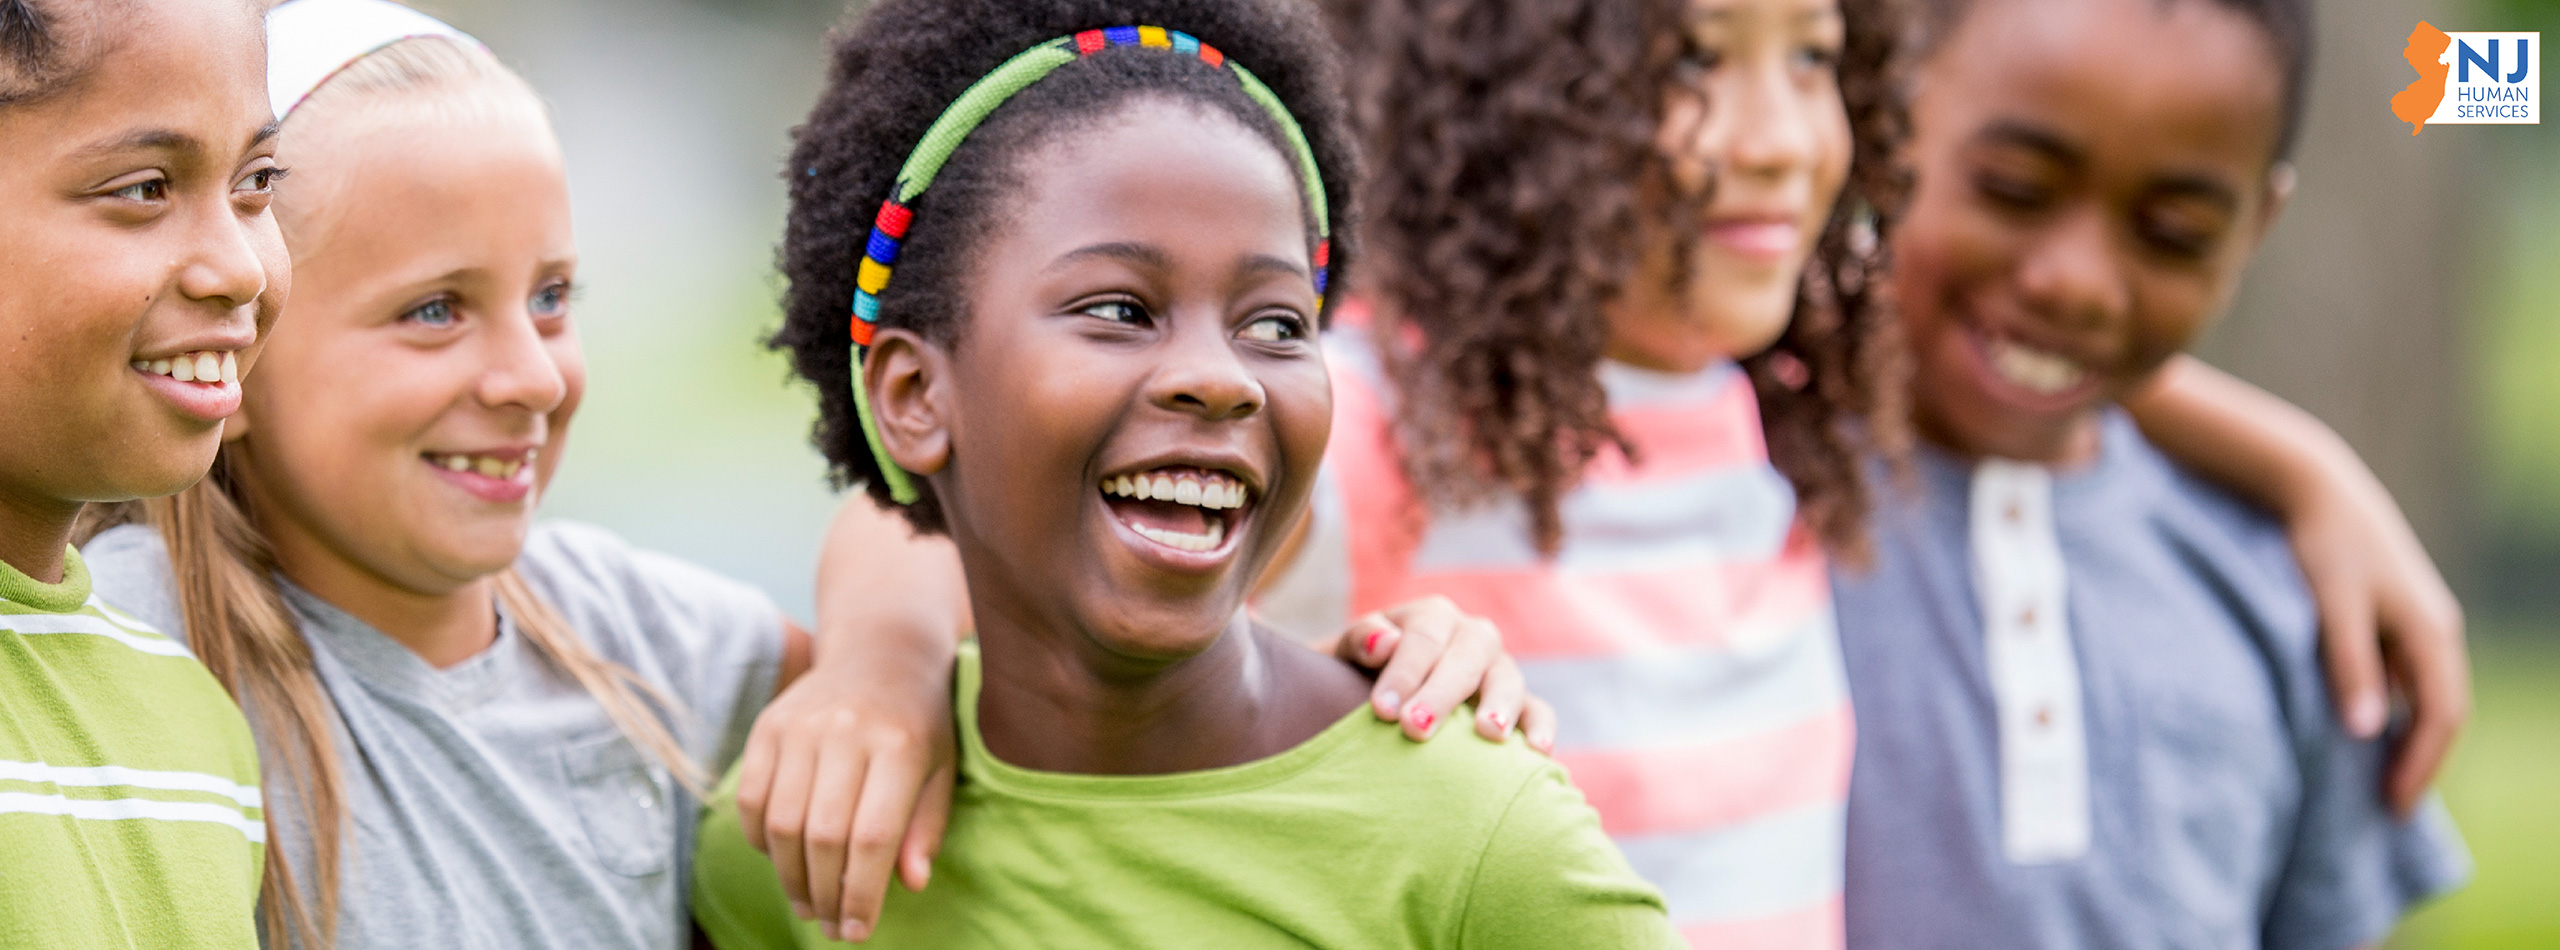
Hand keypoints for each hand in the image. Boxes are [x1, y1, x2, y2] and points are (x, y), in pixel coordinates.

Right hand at [733, 643, 956, 943]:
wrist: (882, 651)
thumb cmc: (920, 722)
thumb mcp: (941, 769)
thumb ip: (926, 826)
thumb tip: (910, 884)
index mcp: (900, 746)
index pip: (872, 837)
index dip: (860, 894)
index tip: (857, 931)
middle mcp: (847, 732)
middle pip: (822, 836)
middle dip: (823, 894)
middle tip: (828, 925)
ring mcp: (802, 726)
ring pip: (781, 824)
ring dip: (790, 876)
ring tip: (806, 903)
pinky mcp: (768, 725)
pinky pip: (751, 799)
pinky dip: (760, 840)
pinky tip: (780, 859)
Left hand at [1334, 595, 1557, 751]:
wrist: (1372, 696)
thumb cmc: (1358, 676)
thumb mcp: (1344, 653)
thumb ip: (1359, 639)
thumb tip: (1385, 642)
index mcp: (1431, 617)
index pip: (1422, 638)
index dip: (1403, 672)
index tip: (1382, 710)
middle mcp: (1472, 636)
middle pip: (1467, 655)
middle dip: (1441, 693)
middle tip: (1415, 728)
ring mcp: (1499, 669)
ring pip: (1508, 678)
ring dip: (1499, 705)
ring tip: (1488, 733)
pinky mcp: (1518, 704)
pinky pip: (1537, 710)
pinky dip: (1540, 727)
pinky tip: (1537, 752)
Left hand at [2126, 357, 2468, 815]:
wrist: (2313, 483)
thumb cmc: (2321, 542)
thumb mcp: (2332, 606)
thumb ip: (2347, 665)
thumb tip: (2364, 731)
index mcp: (2430, 630)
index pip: (2441, 716)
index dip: (2420, 765)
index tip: (2391, 807)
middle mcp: (2433, 627)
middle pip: (2438, 710)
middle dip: (2416, 759)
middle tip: (2385, 806)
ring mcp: (2414, 618)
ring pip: (2417, 691)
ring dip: (2400, 733)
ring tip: (2367, 776)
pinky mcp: (2389, 611)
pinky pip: (2397, 671)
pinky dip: (2384, 704)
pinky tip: (2353, 724)